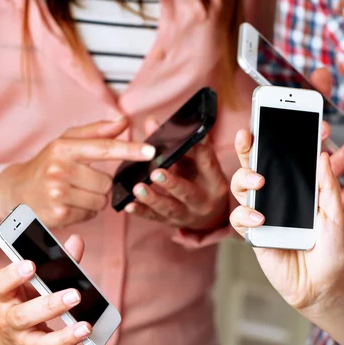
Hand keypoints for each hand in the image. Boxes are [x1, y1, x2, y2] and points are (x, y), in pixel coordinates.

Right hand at [0, 118, 154, 228]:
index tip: (151, 151)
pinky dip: (85, 210)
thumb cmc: (49, 163)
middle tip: (82, 180)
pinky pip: (91, 214)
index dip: (131, 150)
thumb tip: (125, 121)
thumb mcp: (68, 142)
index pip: (105, 148)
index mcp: (64, 148)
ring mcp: (58, 194)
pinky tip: (69, 203)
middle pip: (107, 182)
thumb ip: (98, 131)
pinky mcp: (59, 215)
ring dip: (94, 198)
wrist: (17, 191)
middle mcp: (59, 170)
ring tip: (75, 192)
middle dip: (101, 184)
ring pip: (102, 201)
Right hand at [0, 235, 111, 344]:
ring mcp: (26, 341)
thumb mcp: (32, 281)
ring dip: (67, 336)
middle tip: (75, 295)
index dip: (14, 275)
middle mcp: (12, 321)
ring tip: (88, 327)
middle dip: (50, 305)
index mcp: (7, 298)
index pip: (2, 285)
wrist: (4, 336)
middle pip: (24, 316)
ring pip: (42, 343)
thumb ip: (57, 261)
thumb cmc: (23, 299)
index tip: (31, 264)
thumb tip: (76, 241)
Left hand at [124, 118, 229, 232]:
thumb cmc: (203, 181)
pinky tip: (129, 205)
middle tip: (155, 172)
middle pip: (188, 192)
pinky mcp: (171, 222)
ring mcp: (187, 214)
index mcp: (215, 182)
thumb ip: (180, 144)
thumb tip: (152, 122)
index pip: (209, 165)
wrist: (210, 217)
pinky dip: (141, 212)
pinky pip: (155, 218)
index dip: (201, 151)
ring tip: (138, 189)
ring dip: (153, 199)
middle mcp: (203, 201)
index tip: (194, 139)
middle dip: (172, 183)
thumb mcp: (200, 163)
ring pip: (170, 208)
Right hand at [230, 129, 343, 308]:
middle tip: (249, 131)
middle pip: (256, 162)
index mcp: (298, 187)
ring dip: (245, 176)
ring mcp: (262, 211)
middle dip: (250, 145)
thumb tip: (321, 156)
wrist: (321, 286)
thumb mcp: (336, 217)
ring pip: (241, 184)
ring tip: (260, 178)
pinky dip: (246, 215)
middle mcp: (276, 195)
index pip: (288, 157)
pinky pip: (239, 218)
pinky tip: (259, 218)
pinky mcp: (253, 233)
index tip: (292, 117)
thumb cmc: (329, 252)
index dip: (288, 137)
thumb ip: (328, 189)